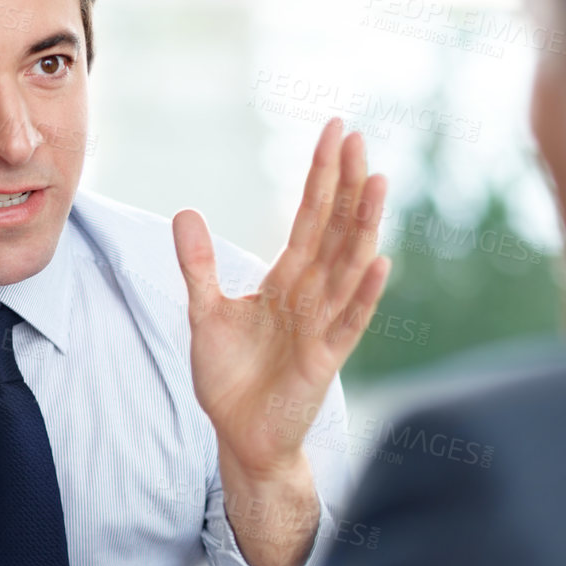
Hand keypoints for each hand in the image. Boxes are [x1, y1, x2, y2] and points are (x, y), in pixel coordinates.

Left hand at [173, 118, 388, 480]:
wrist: (240, 436)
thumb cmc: (230, 377)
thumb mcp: (205, 313)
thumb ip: (199, 266)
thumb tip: (186, 212)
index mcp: (287, 280)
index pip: (310, 217)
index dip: (321, 176)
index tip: (334, 130)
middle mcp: (312, 295)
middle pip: (335, 230)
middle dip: (345, 185)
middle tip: (356, 136)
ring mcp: (323, 325)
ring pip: (349, 267)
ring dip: (364, 227)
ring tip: (377, 182)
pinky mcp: (324, 360)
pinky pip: (349, 322)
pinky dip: (364, 294)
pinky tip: (380, 262)